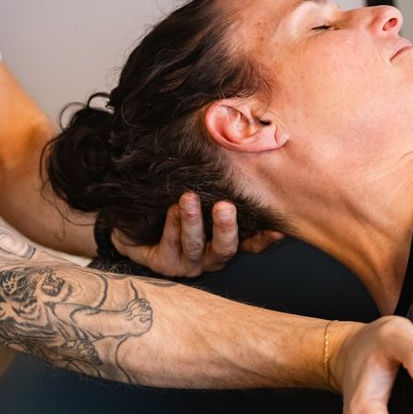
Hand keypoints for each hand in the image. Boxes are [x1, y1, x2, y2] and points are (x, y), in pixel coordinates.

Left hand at [112, 192, 282, 278]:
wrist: (134, 223)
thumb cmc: (172, 204)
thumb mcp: (199, 195)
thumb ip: (219, 186)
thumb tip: (239, 149)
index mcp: (224, 241)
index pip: (251, 243)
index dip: (265, 238)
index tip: (278, 227)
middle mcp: (209, 256)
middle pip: (225, 248)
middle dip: (226, 227)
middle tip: (224, 207)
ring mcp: (187, 262)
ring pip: (194, 246)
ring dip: (192, 222)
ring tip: (188, 199)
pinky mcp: (164, 264)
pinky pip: (169, 246)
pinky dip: (171, 226)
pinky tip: (171, 209)